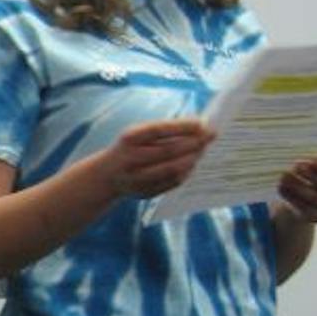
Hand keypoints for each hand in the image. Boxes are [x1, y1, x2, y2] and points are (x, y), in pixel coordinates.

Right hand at [94, 118, 213, 200]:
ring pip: (173, 169)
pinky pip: (172, 182)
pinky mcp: (145, 192)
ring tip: (202, 150)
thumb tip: (198, 128)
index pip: (159, 130)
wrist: (106, 176)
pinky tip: (191, 164)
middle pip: (169, 151)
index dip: (182, 126)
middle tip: (210, 136)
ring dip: (192, 159)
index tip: (201, 123)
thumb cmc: (130, 148)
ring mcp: (137, 178)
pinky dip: (186, 172)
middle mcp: (131, 159)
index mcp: (129, 139)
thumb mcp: (138, 134)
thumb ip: (163, 130)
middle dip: (193, 143)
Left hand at [275, 156, 316, 223]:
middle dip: (311, 175)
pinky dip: (293, 198)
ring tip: (284, 177)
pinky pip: (307, 209)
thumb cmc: (311, 172)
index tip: (311, 161)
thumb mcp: (313, 162)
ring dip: (299, 187)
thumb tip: (298, 164)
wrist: (303, 195)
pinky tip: (283, 189)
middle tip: (296, 167)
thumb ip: (310, 161)